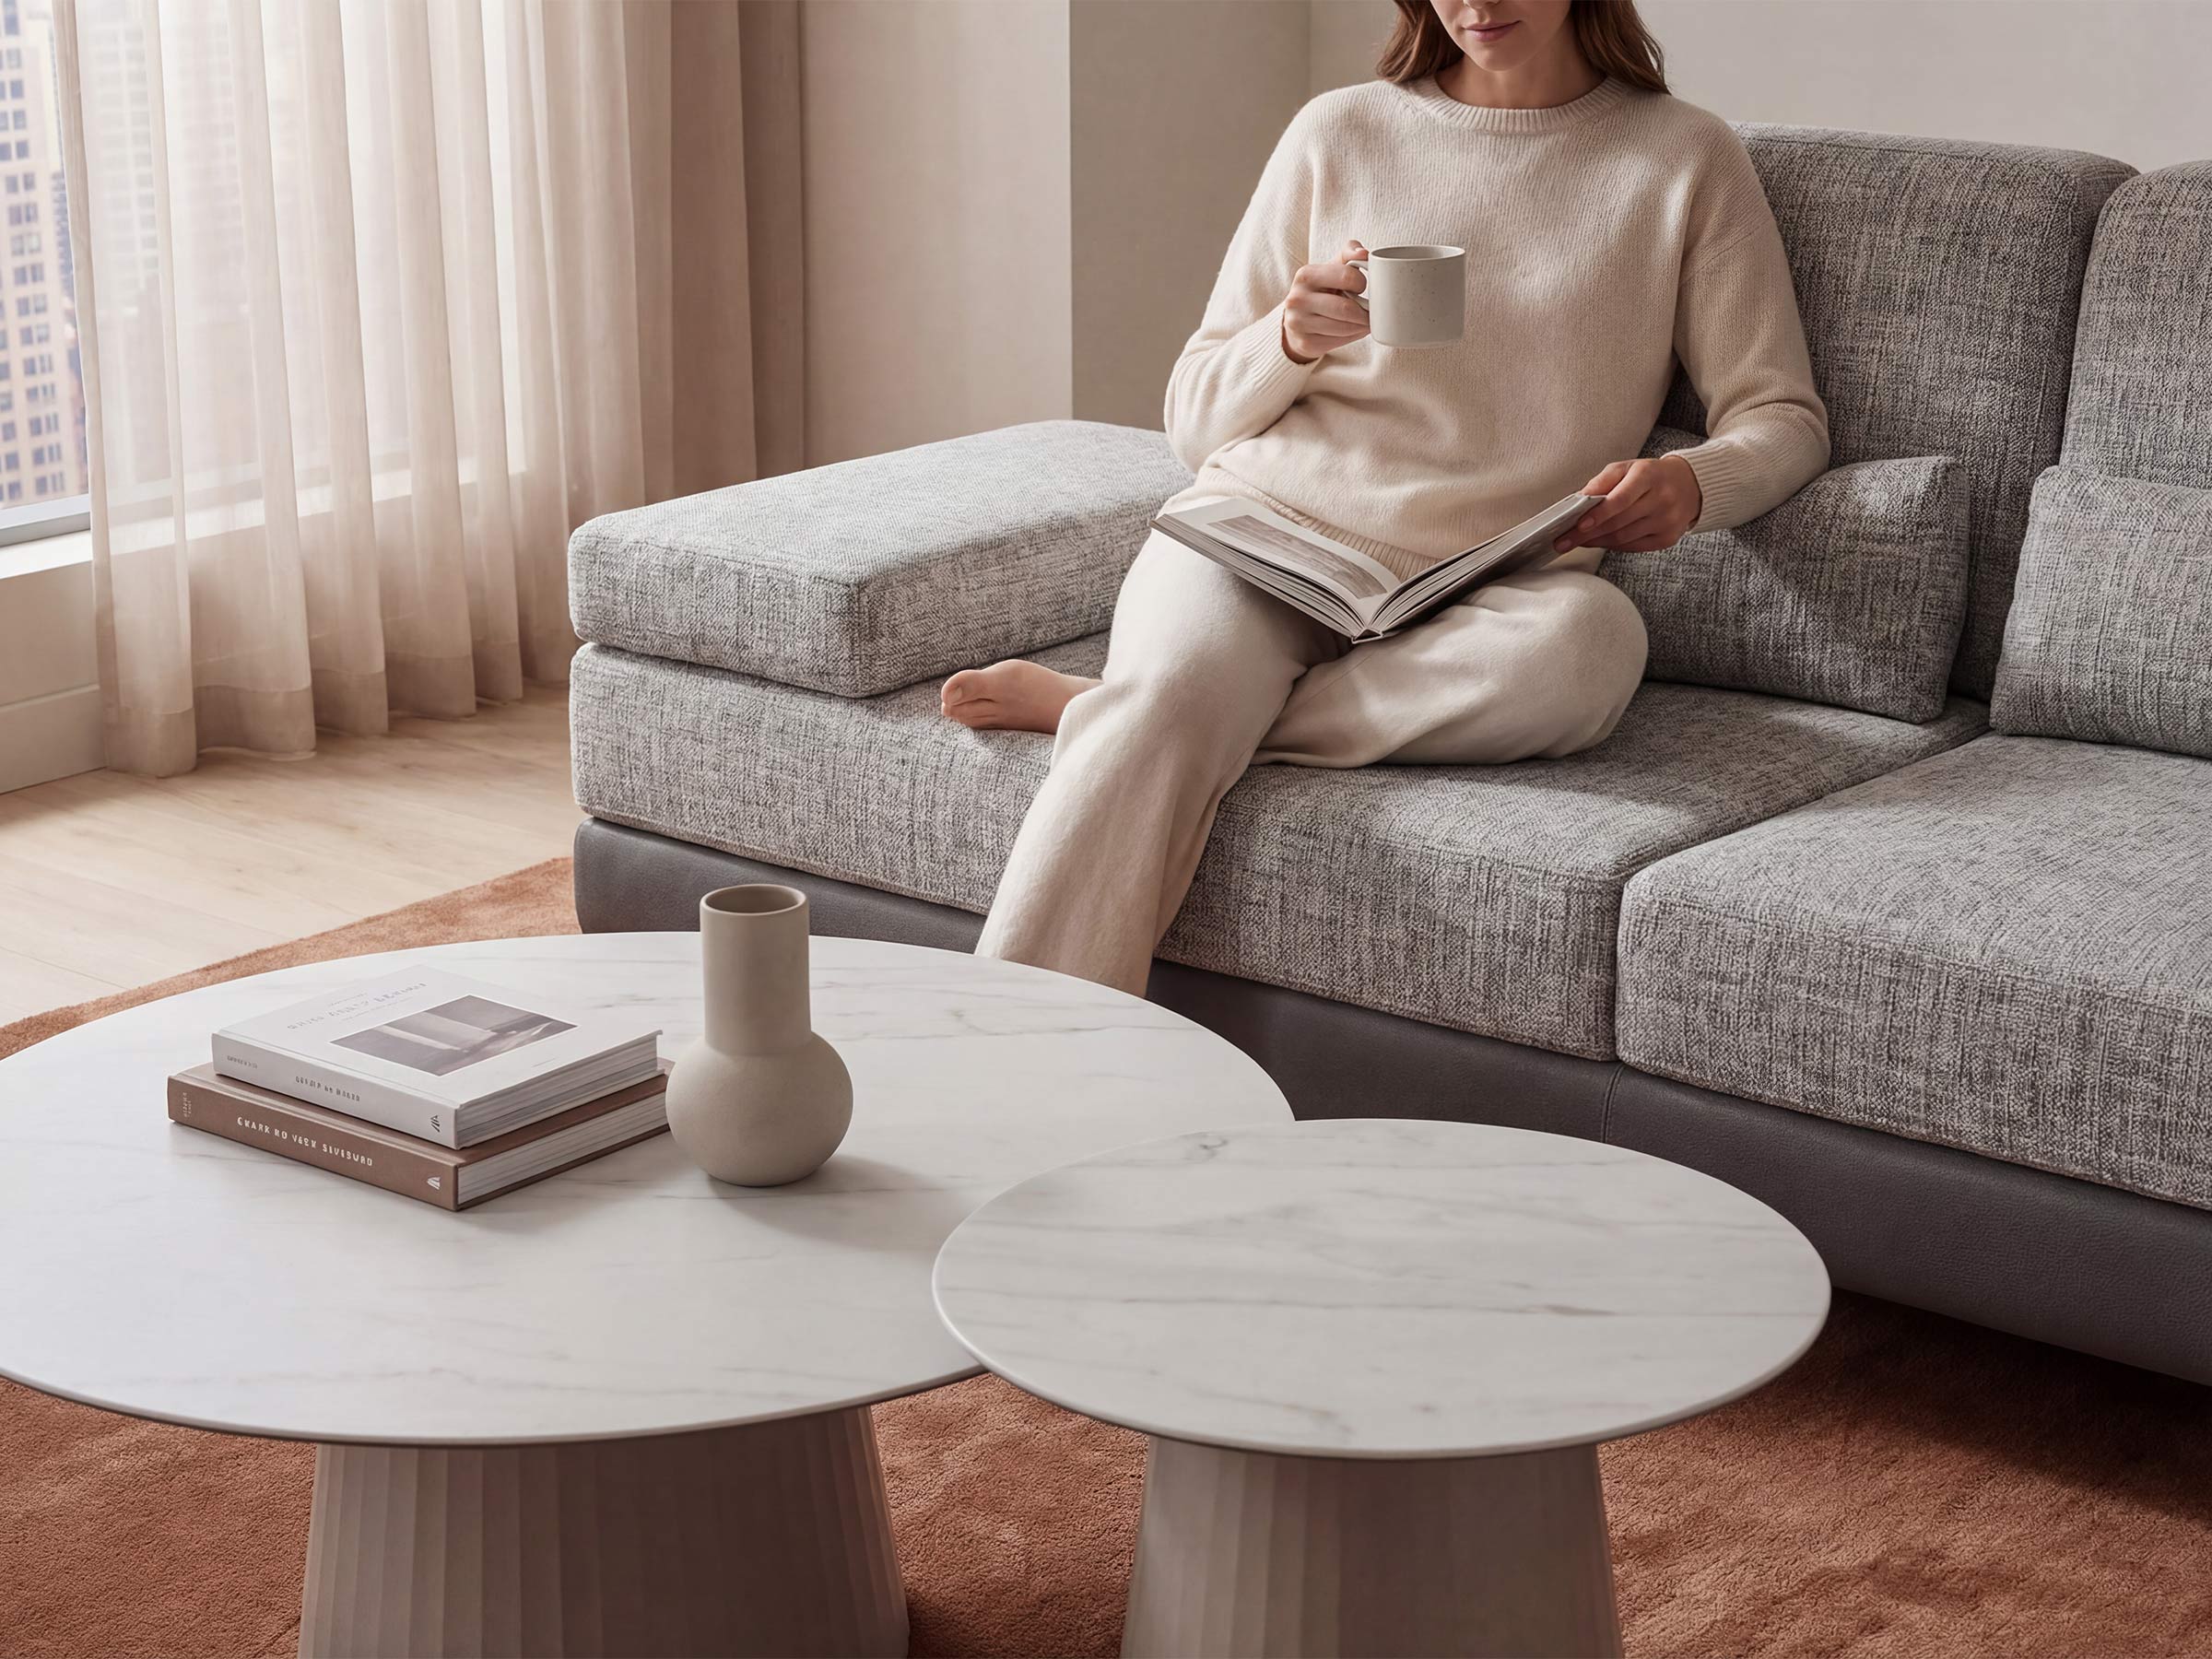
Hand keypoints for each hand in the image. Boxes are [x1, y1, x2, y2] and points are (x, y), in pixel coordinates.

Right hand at [1282, 240, 1370, 362]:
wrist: (1297, 320)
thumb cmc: (1321, 290)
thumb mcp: (1330, 268)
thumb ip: (1348, 254)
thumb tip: (1364, 253)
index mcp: (1306, 275)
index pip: (1346, 276)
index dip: (1361, 283)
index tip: (1362, 287)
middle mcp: (1297, 298)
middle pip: (1346, 308)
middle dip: (1365, 311)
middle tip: (1371, 310)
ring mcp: (1299, 322)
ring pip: (1345, 327)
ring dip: (1362, 325)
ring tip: (1365, 320)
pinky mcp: (1305, 342)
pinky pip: (1339, 341)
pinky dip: (1353, 336)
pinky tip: (1353, 329)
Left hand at [1554, 454, 1702, 552]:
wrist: (1690, 485)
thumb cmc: (1651, 476)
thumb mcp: (1627, 467)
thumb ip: (1602, 481)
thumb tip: (1580, 498)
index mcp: (1649, 476)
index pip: (1621, 499)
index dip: (1598, 514)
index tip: (1578, 525)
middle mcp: (1662, 499)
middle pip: (1618, 523)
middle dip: (1587, 534)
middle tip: (1564, 540)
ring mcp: (1667, 521)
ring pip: (1623, 538)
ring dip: (1597, 541)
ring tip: (1578, 541)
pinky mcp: (1668, 538)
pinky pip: (1633, 547)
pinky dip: (1612, 546)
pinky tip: (1600, 541)